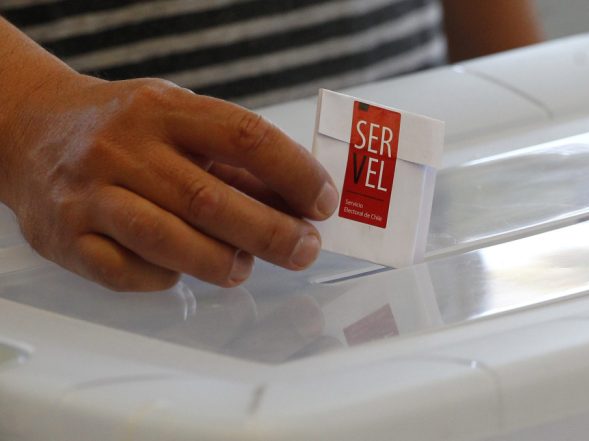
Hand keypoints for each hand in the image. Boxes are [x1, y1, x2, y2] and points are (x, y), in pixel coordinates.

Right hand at [0, 75, 337, 290]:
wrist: (30, 130)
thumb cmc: (125, 129)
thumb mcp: (179, 120)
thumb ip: (233, 161)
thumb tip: (300, 203)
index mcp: (164, 109)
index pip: (244, 136)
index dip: (294, 172)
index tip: (323, 202)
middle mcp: (124, 148)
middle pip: (211, 199)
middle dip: (271, 232)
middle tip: (305, 250)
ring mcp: (91, 194)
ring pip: (168, 240)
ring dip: (221, 262)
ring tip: (245, 268)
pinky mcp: (67, 238)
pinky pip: (127, 272)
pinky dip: (165, 279)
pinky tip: (180, 271)